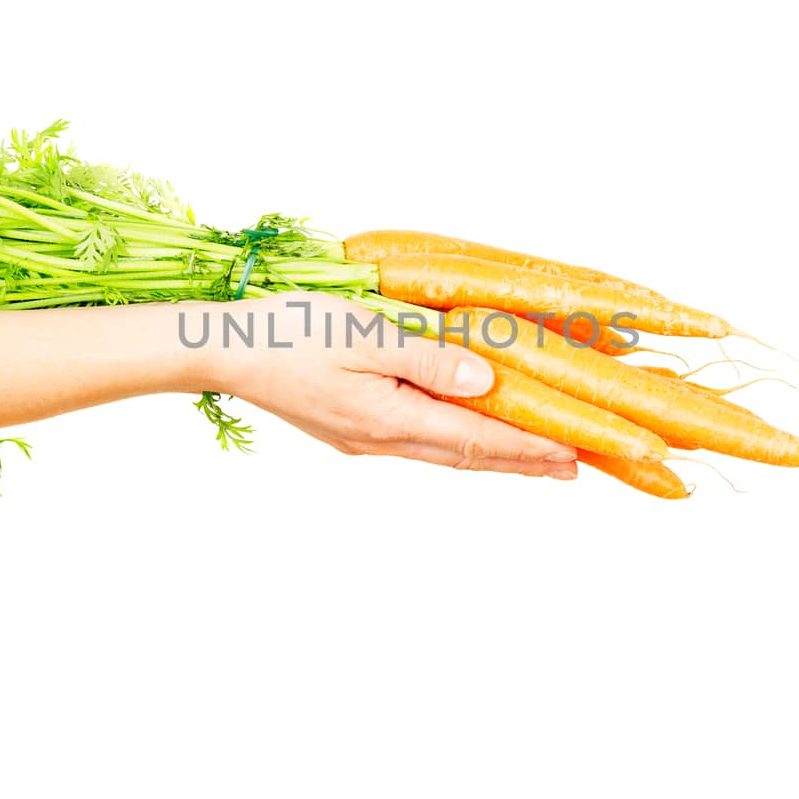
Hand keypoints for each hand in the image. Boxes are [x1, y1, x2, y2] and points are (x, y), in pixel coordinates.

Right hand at [194, 293, 577, 477]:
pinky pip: (422, 443)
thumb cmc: (287, 331)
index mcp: (388, 416)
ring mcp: (365, 437)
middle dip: (524, 462)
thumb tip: (484, 382)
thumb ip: (426, 358)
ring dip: (495, 458)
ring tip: (537, 461)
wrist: (223, 350)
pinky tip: (469, 439)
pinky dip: (459, 445)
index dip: (530, 445)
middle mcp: (382, 438)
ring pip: (446, 453)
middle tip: (575, 468)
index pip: (477, 436)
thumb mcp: (361, 332)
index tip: (575, 451)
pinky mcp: (351, 428)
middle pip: (468, 456)